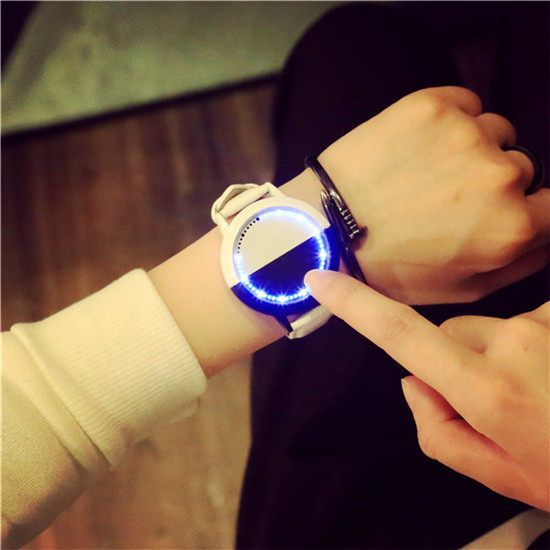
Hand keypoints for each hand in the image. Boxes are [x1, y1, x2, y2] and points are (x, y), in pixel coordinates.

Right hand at [304, 269, 549, 510]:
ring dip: (497, 355)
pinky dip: (531, 345)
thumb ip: (434, 428)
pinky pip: (527, 322)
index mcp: (484, 390)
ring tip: (539, 393)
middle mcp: (513, 342)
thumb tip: (414, 379)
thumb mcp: (494, 474)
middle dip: (453, 359)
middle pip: (448, 333)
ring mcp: (547, 322)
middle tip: (494, 402)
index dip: (354, 305)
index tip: (319, 278)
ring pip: (489, 329)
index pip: (401, 334)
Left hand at [317, 86, 549, 303]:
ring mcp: (466, 135)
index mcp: (511, 227)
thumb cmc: (388, 267)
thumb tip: (547, 236)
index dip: (524, 209)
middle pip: (522, 168)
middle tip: (446, 197)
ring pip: (495, 133)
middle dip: (492, 183)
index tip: (496, 211)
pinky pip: (466, 103)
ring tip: (427, 171)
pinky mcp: (432, 106)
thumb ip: (520, 263)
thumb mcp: (460, 289)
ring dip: (471, 149)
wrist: (325, 228)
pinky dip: (451, 120)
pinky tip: (418, 145)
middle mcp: (500, 176)